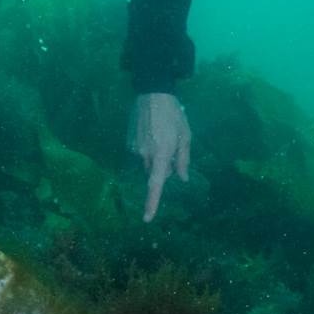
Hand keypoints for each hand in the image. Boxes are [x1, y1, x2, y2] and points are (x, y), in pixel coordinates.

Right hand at [128, 92, 190, 221]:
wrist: (151, 94)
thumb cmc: (173, 115)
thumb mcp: (185, 136)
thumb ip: (184, 160)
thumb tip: (182, 178)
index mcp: (162, 154)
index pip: (156, 184)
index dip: (152, 203)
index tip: (147, 219)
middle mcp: (145, 155)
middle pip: (153, 174)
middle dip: (163, 170)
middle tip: (172, 151)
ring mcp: (134, 149)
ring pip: (146, 165)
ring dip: (154, 159)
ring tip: (160, 138)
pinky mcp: (128, 143)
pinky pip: (139, 155)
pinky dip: (146, 151)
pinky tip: (151, 135)